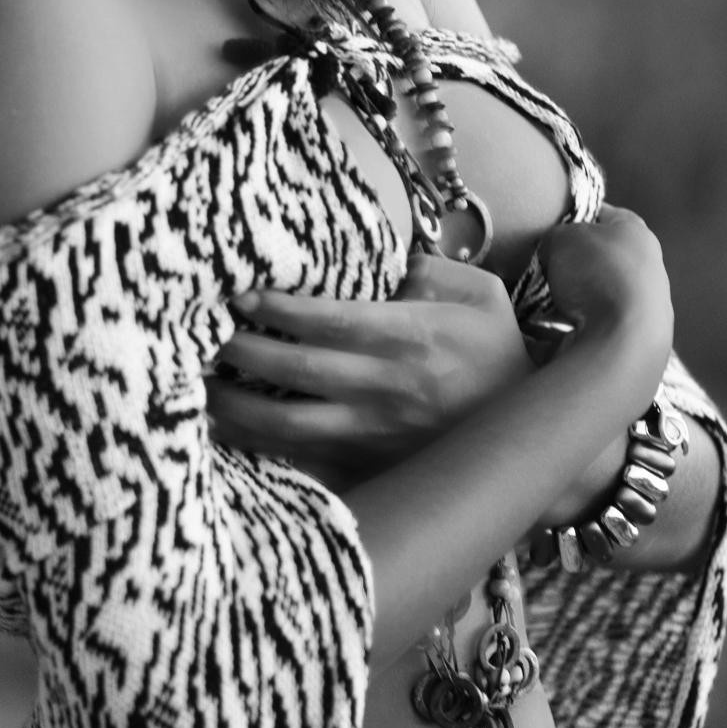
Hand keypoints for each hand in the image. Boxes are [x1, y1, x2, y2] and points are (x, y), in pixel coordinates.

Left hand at [205, 252, 531, 489]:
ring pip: (288, 427)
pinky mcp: (368, 469)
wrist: (528, 433)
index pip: (333, 322)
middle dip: (242, 353)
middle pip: (298, 373)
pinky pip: (301, 462)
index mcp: (414, 338)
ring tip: (198, 385)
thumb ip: (426, 270)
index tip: (238, 295)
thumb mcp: (479, 294)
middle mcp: (389, 390)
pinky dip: (258, 449)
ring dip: (236, 407)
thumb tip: (371, 259)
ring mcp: (375, 437)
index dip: (280, 309)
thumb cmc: (495, 352)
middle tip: (201, 333)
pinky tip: (224, 431)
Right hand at [533, 205, 674, 475]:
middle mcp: (649, 265)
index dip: (569, 220)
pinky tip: (551, 335)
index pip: (598, 215)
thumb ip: (554, 238)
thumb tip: (550, 254)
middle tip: (539, 273)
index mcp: (635, 231)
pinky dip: (575, 329)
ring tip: (540, 309)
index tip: (545, 234)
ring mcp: (648, 306)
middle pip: (596, 259)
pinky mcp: (639, 339)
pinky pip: (597, 327)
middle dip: (567, 268)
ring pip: (596, 296)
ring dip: (568, 302)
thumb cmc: (595, 274)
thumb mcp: (560, 238)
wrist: (625, 339)